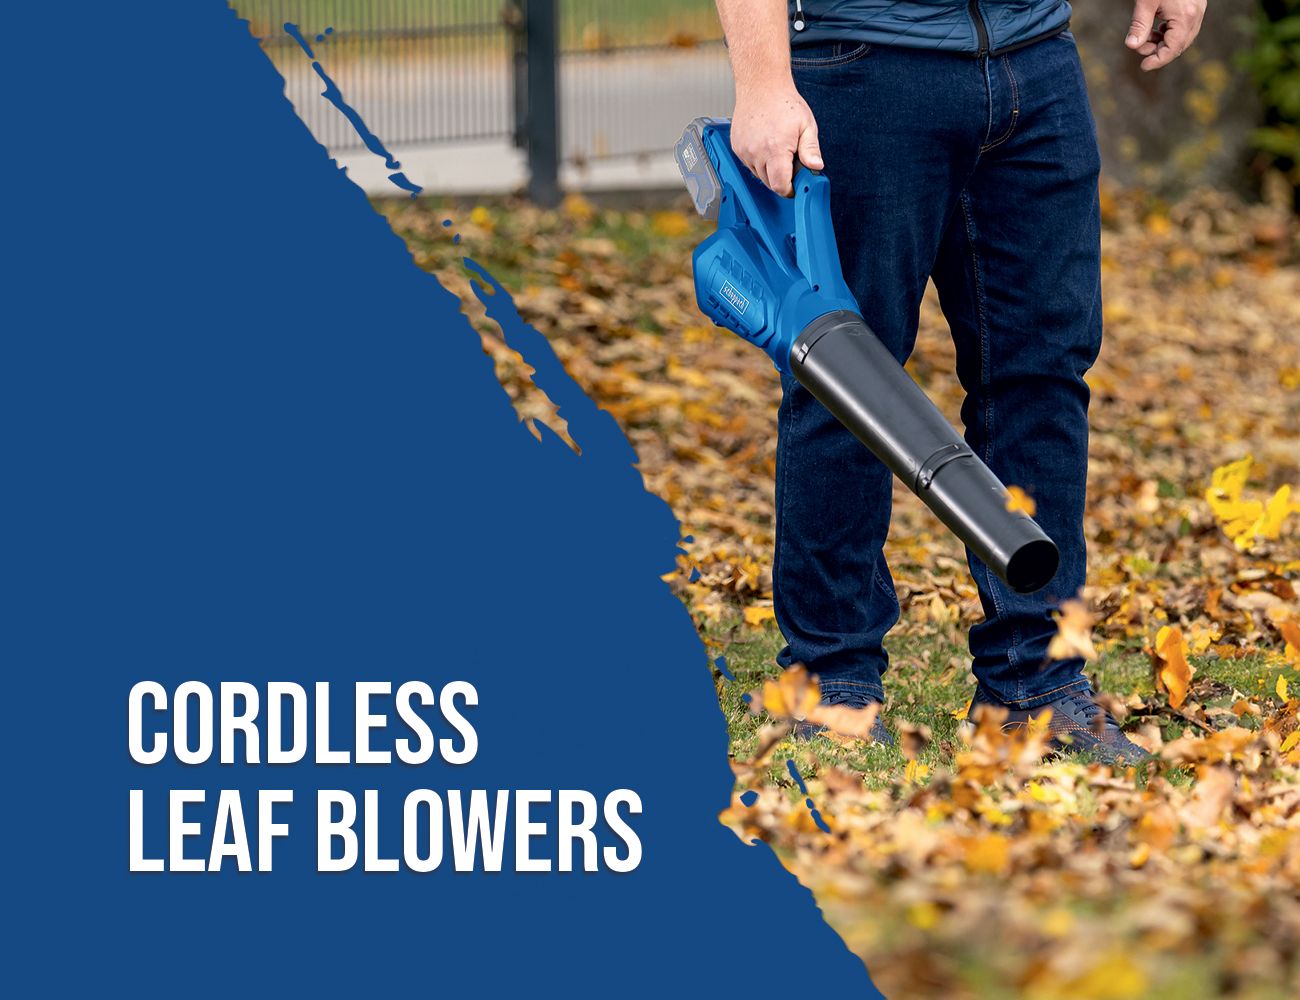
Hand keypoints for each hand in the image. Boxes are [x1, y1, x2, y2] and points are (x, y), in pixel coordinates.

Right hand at [730, 81, 822, 196]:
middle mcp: (757, 152)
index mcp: (776, 149)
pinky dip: (758, 160)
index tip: (795, 184)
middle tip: (790, 160)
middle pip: (769, 183)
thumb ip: (811, 149)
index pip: (780, 186)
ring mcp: (744, 151)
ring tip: (777, 148)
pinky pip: (749, 164)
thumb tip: (816, 167)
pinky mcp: (737, 148)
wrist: (761, 85)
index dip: (789, 189)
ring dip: (769, 169)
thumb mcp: (806, 125)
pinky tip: (765, 143)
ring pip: (758, 174)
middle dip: (781, 177)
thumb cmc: (784, 102)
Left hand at [1125, 0, 1206, 70]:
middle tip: (1140, 46)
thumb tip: (1131, 46)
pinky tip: (1156, 28)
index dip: (1158, 60)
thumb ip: (1139, 25)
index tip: (1143, 66)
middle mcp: (1195, 15)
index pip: (1173, 49)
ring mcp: (1198, 10)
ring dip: (1163, 41)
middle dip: (1158, 51)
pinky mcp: (1195, 5)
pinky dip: (1170, 31)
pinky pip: (1184, 26)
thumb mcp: (1146, 2)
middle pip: (1179, 45)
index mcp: (1185, 17)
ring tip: (1146, 36)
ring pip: (1182, 36)